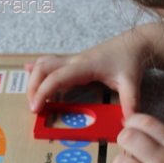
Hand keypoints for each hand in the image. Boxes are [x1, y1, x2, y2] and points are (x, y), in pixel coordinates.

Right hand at [26, 33, 146, 118]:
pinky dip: (38, 67)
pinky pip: (50, 61)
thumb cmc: (131, 60)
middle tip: (33, 108)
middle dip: (32, 88)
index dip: (43, 92)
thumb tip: (129, 120)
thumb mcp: (131, 81)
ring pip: (43, 64)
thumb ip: (130, 100)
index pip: (56, 78)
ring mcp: (73, 59)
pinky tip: (28, 69)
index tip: (36, 109)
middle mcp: (75, 60)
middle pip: (43, 69)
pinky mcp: (74, 60)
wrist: (135, 43)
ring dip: (34, 79)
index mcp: (84, 66)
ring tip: (32, 98)